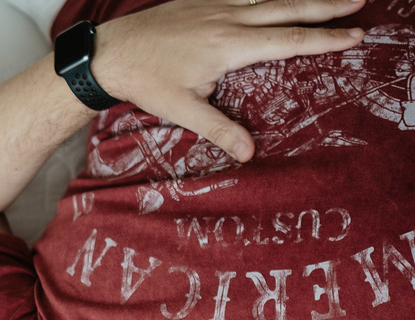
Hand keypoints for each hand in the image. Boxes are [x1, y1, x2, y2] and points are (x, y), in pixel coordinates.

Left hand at [93, 0, 365, 160]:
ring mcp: (214, 4)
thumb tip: (248, 154)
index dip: (324, 39)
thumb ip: (219, 129)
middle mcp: (227, 17)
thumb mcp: (182, 110)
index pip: (288, 40)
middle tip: (359, 4)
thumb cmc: (144, 81)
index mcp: (229, 45)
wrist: (110, 52)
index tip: (354, 35)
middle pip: (288, 8)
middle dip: (327, 6)